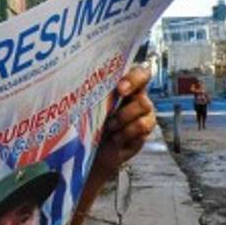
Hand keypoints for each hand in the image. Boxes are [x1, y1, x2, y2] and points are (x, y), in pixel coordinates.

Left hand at [90, 65, 155, 182]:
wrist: (94, 151)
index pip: (139, 73)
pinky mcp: (145, 130)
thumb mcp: (88, 107)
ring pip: (144, 107)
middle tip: (109, 117)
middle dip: (125, 106)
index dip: (134, 78)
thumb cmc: (89, 124)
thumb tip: (79, 85)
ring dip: (124, 119)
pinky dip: (127, 133)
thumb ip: (92, 94)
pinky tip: (116, 138)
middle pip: (143, 93)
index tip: (120, 89)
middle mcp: (137, 96)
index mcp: (124, 84)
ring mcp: (144, 113)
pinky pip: (143, 126)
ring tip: (109, 127)